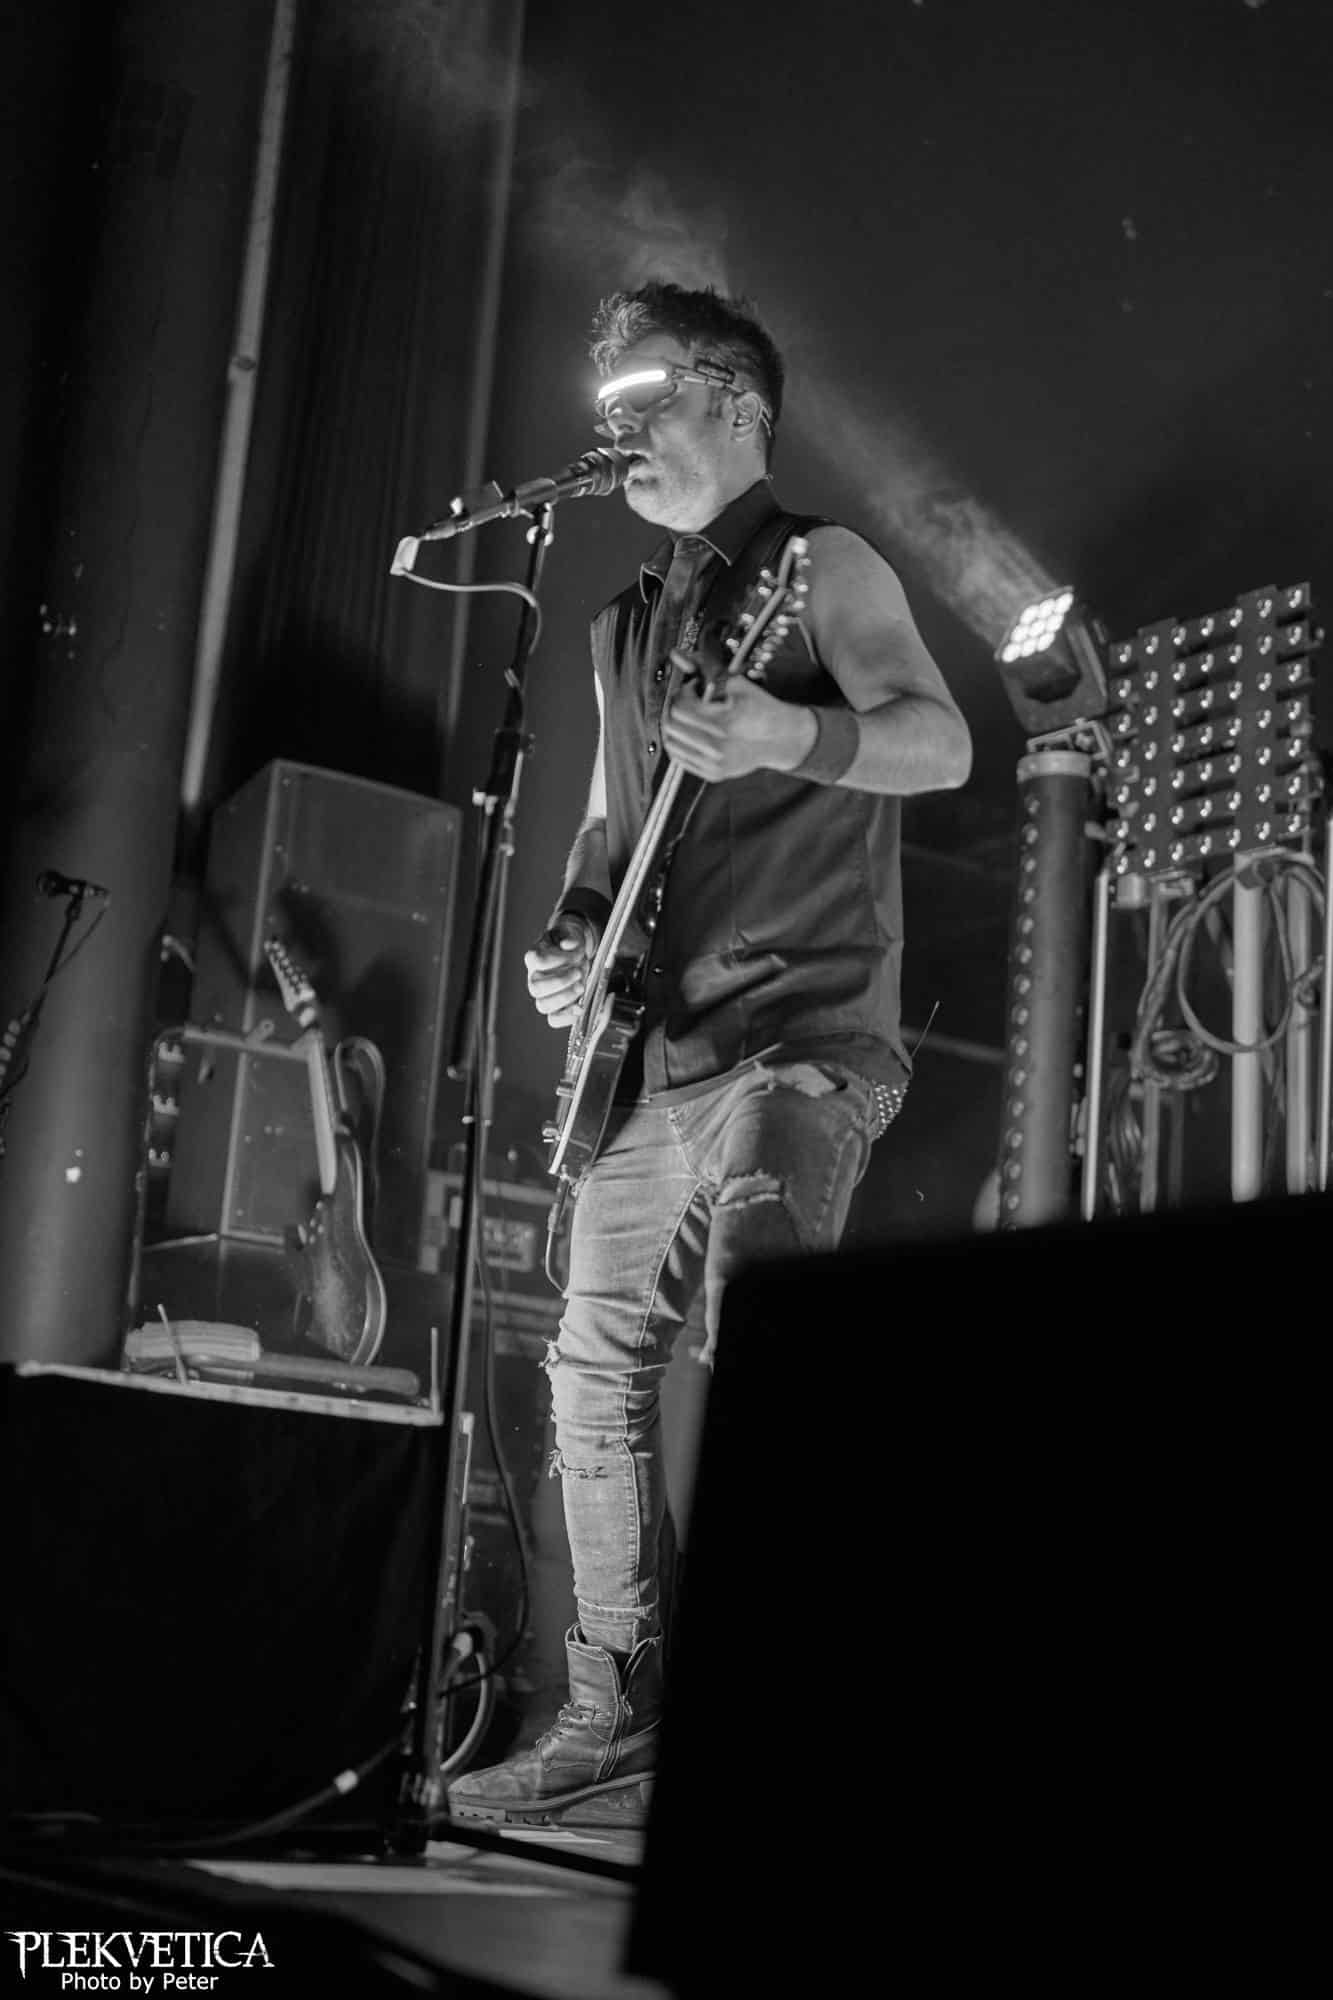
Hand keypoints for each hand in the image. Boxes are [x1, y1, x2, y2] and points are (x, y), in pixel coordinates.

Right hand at [525, 913, 595, 1028]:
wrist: (575, 952)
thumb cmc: (570, 943)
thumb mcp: (571, 934)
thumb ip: (571, 937)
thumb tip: (569, 945)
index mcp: (535, 957)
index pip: (537, 960)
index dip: (557, 959)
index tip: (575, 954)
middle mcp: (534, 977)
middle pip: (536, 988)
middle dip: (561, 981)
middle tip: (579, 973)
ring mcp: (543, 994)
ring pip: (543, 1005)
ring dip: (565, 998)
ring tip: (581, 987)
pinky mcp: (555, 1006)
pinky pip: (554, 1019)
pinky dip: (567, 1017)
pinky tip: (580, 1007)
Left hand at [661, 652, 817, 780]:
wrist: (781, 739)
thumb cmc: (762, 710)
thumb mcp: (739, 684)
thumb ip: (708, 671)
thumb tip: (678, 656)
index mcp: (723, 724)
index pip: (680, 708)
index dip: (683, 693)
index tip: (693, 688)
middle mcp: (717, 748)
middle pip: (672, 726)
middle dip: (674, 708)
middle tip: (686, 700)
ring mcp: (714, 764)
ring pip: (672, 744)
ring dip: (673, 726)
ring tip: (687, 716)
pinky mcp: (712, 774)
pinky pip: (681, 759)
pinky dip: (678, 744)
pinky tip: (688, 732)